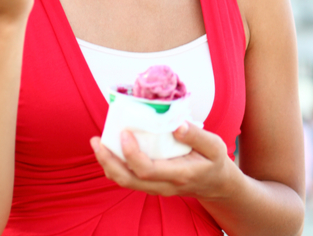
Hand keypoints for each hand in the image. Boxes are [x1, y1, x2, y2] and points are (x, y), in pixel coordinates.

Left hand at [90, 123, 234, 199]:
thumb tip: (176, 124)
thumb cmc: (215, 163)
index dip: (131, 153)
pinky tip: (111, 149)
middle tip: (96, 141)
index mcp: (179, 175)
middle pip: (128, 180)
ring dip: (107, 164)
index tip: (125, 133)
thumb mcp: (215, 146)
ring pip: (124, 182)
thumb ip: (197, 135)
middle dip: (108, 161)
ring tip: (98, 143)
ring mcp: (156, 188)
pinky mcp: (151, 185)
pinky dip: (115, 165)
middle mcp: (163, 185)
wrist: (216, 184)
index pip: (147, 170)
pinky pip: (128, 179)